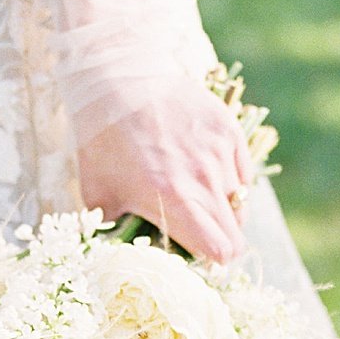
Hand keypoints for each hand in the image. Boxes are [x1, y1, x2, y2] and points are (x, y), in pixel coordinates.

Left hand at [76, 77, 255, 264]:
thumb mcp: (98, 193)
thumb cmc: (102, 140)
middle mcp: (203, 179)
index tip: (201, 257)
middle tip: (199, 233)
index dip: (213, 261)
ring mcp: (220, 153)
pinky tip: (203, 170)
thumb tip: (123, 258)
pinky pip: (242, 173)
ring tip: (195, 196)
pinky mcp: (228, 131)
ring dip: (222, 208)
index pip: (219, 250)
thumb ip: (115, 233)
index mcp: (173, 200)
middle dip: (220, 241)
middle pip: (235, 234)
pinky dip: (229, 179)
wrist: (117, 77)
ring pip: (239, 202)